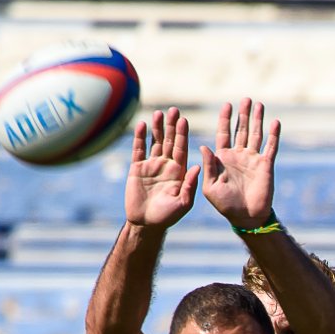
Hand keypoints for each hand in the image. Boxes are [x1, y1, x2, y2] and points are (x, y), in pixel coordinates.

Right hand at [124, 108, 198, 229]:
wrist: (146, 223)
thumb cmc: (168, 216)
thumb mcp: (183, 203)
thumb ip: (190, 185)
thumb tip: (197, 166)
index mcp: (180, 172)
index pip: (182, 149)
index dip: (183, 135)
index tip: (184, 120)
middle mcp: (167, 166)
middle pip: (170, 142)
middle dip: (172, 126)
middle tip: (174, 110)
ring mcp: (152, 165)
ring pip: (155, 142)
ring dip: (157, 128)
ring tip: (159, 113)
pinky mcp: (137, 168)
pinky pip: (138, 149)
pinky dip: (140, 137)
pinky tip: (142, 124)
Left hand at [200, 98, 278, 229]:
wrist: (246, 217)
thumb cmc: (225, 205)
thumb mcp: (210, 186)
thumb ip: (208, 166)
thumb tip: (203, 145)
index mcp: (223, 158)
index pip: (224, 132)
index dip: (225, 118)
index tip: (227, 104)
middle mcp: (238, 155)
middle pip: (241, 129)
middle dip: (243, 114)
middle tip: (245, 99)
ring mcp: (253, 159)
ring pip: (256, 134)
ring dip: (257, 119)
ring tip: (259, 104)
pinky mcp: (266, 166)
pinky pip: (271, 147)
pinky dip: (274, 135)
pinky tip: (276, 122)